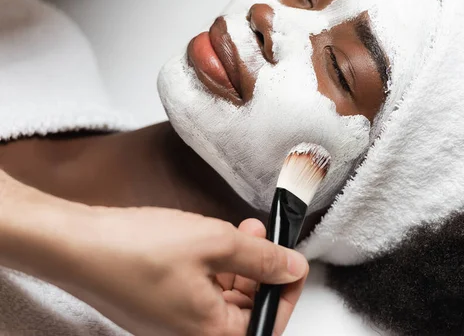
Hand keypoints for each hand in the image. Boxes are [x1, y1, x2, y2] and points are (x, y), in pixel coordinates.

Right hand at [0, 171, 308, 335]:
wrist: (76, 246)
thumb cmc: (136, 250)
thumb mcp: (214, 244)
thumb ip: (262, 258)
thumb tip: (292, 267)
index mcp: (211, 335)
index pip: (269, 320)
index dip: (287, 288)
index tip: (294, 260)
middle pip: (246, 310)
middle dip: (262, 269)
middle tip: (263, 236)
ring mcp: (174, 324)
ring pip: (224, 298)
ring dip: (239, 264)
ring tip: (240, 230)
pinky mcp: (160, 308)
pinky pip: (201, 292)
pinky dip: (214, 267)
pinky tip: (213, 240)